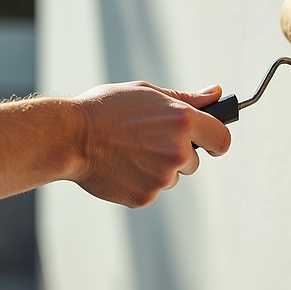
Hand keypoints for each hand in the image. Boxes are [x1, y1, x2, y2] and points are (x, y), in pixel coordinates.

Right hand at [70, 81, 230, 206]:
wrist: (69, 137)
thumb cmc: (105, 110)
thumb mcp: (147, 93)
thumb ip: (187, 98)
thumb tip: (216, 94)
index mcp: (183, 120)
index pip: (221, 138)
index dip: (215, 141)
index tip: (208, 143)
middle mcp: (178, 150)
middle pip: (194, 161)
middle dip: (177, 154)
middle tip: (145, 141)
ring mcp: (162, 176)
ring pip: (172, 177)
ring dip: (158, 169)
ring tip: (128, 152)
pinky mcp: (146, 196)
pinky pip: (152, 191)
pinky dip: (139, 182)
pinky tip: (120, 167)